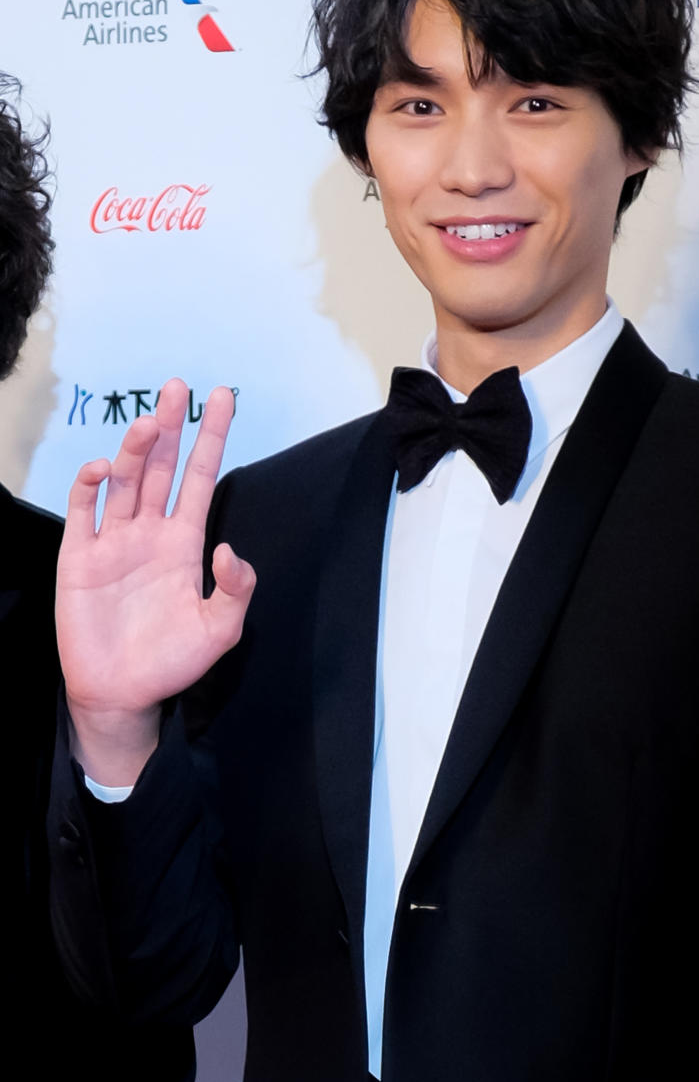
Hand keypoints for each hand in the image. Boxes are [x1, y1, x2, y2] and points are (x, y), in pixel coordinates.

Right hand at [57, 379, 255, 783]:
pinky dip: (89, 485)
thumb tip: (230, 548)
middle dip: (171, 427)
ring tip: (150, 421)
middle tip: (177, 387)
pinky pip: (83, 511)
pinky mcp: (79, 557)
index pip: (201, 478)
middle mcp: (150, 532)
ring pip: (125, 480)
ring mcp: (113, 541)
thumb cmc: (172, 662)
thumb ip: (235, 590)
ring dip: (136, 449)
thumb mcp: (220, 630)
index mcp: (184, 542)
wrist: (121, 694)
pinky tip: (102, 469)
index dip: (211, 439)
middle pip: (162, 467)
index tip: (221, 398)